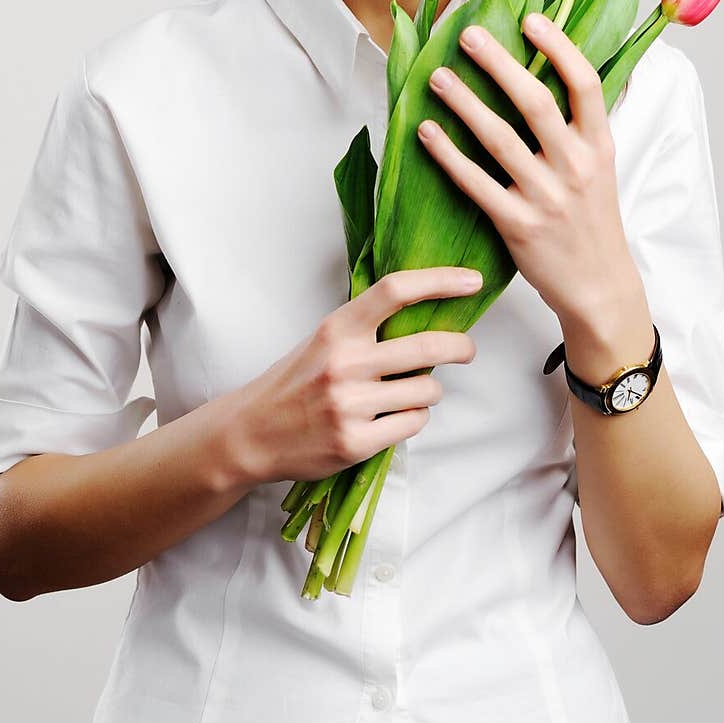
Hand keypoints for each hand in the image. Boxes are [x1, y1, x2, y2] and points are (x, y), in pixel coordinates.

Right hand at [239, 267, 479, 484]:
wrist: (252, 432)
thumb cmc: (296, 381)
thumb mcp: (323, 340)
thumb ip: (366, 328)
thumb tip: (425, 313)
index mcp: (337, 328)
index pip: (395, 290)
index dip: (440, 280)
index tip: (471, 280)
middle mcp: (344, 362)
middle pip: (427, 346)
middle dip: (461, 347)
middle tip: (467, 349)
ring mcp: (350, 404)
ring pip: (427, 390)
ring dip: (429, 391)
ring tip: (410, 392)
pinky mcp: (355, 442)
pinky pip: (413, 423)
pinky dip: (414, 418)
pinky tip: (395, 416)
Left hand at [417, 14, 636, 326]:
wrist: (599, 286)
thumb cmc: (590, 218)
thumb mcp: (599, 166)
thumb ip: (576, 124)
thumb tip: (545, 69)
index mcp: (599, 144)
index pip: (585, 84)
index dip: (559, 47)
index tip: (531, 18)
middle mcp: (575, 165)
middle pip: (535, 102)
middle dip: (499, 64)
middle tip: (468, 36)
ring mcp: (546, 196)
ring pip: (499, 139)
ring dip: (464, 103)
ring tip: (437, 77)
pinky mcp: (518, 225)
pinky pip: (476, 183)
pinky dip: (448, 155)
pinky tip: (426, 132)